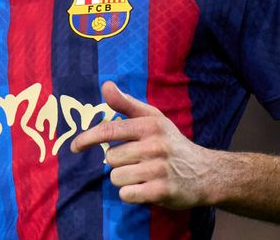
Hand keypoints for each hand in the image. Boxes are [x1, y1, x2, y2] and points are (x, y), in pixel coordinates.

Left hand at [71, 81, 216, 209]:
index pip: (109, 130)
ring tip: (143, 175)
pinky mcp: (162, 191)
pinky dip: (131, 194)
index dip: (87, 138)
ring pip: (116, 177)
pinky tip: (146, 188)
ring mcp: (159, 169)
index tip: (74, 147)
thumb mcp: (153, 119)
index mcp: (150, 125)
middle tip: (137, 161)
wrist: (205, 172)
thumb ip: (126, 103)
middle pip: (111, 158)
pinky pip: (127, 194)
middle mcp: (155, 145)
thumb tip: (105, 85)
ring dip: (124, 180)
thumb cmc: (171, 143)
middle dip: (118, 162)